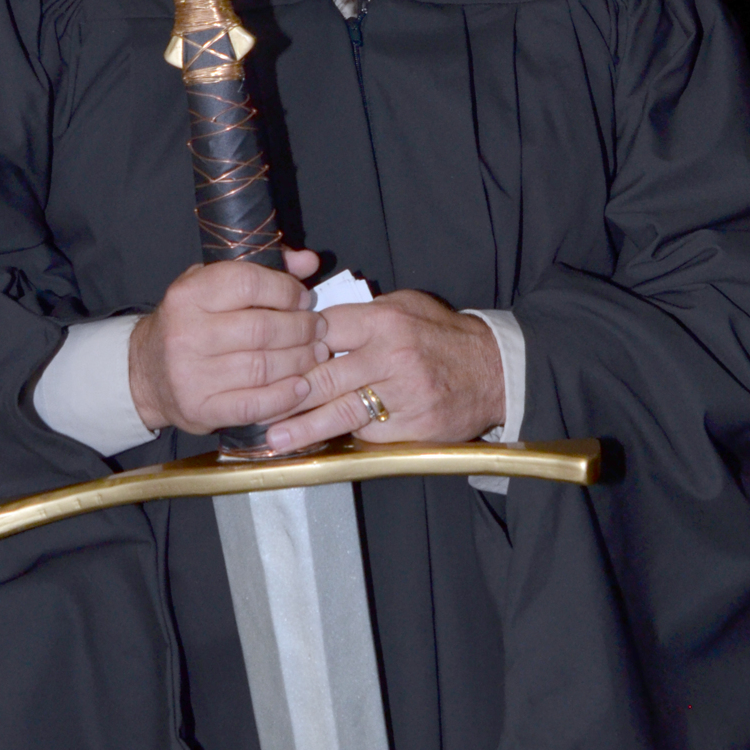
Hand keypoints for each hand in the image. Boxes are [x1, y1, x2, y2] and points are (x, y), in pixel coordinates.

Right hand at [128, 248, 326, 433]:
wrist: (146, 373)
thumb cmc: (189, 324)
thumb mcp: (212, 287)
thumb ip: (262, 269)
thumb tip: (310, 261)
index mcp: (188, 295)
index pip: (248, 283)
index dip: (285, 290)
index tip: (302, 298)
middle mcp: (185, 334)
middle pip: (262, 328)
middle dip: (302, 328)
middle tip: (318, 329)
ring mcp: (191, 375)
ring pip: (263, 367)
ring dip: (300, 360)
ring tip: (316, 353)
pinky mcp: (201, 409)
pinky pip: (254, 405)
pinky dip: (285, 396)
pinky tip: (301, 386)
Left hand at [263, 291, 505, 451]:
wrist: (494, 371)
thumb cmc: (442, 335)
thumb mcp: (406, 306)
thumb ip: (362, 314)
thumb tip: (315, 321)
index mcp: (385, 321)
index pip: (324, 329)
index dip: (295, 344)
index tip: (271, 356)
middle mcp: (392, 357)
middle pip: (324, 375)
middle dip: (288, 393)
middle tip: (255, 406)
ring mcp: (403, 395)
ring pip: (341, 411)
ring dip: (304, 427)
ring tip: (275, 439)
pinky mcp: (412, 426)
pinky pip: (369, 432)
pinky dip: (345, 436)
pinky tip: (321, 443)